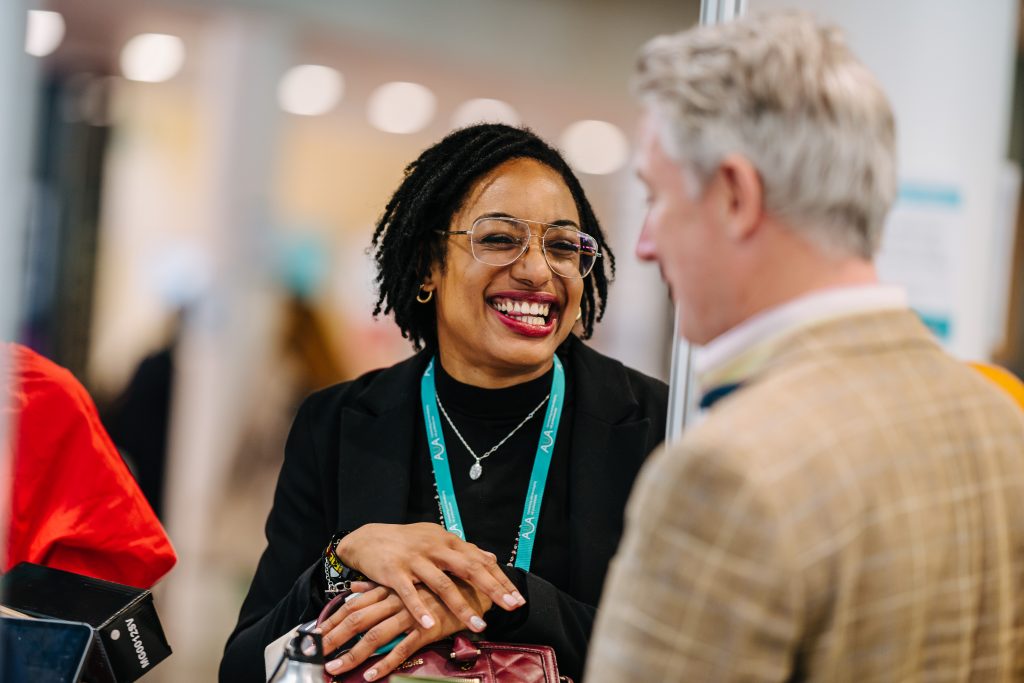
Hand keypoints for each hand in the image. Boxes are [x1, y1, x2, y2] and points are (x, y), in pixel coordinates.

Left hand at [320, 579, 485, 680]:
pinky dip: (385, 663)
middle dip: (334, 638)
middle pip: (357, 620)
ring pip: (374, 636)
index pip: (353, 605)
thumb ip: (377, 587)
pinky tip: (371, 676)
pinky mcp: (426, 629)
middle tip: (316, 654)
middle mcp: (395, 600)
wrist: (472, 587)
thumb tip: (353, 588)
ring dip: (352, 654)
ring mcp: (410, 615)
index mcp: (389, 589)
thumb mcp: (405, 582)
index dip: (333, 620)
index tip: (314, 634)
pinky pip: (402, 649)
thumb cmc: (437, 586)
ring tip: (335, 668)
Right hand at [336, 523, 524, 632]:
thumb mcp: (437, 540)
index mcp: (448, 541)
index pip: (480, 561)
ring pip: (443, 584)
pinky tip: (430, 625)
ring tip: (479, 625)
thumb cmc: (406, 542)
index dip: (500, 579)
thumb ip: (464, 551)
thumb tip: (491, 558)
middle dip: (492, 589)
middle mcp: (435, 548)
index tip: (517, 598)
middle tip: (511, 607)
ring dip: (462, 606)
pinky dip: (419, 609)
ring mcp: (415, 559)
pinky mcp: (394, 571)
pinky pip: (409, 593)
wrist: (368, 538)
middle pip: (469, 569)